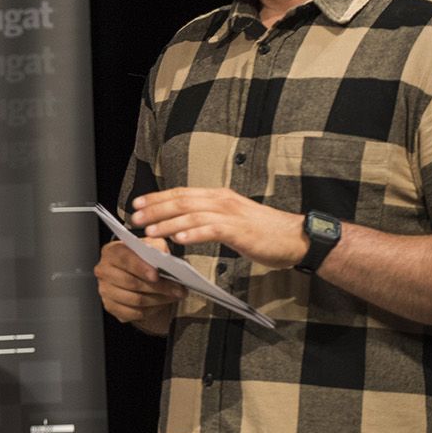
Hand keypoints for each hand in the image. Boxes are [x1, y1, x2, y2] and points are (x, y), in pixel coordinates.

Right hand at [95, 239, 182, 332]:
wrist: (136, 275)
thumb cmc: (144, 259)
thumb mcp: (151, 246)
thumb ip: (156, 246)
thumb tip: (161, 253)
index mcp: (111, 252)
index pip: (124, 258)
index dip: (140, 267)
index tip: (156, 275)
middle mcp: (103, 270)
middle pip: (131, 282)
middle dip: (158, 287)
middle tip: (178, 289)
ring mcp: (105, 290)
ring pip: (135, 300)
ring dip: (158, 299)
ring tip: (174, 296)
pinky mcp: (111, 306)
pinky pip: (133, 313)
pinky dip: (151, 310)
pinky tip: (161, 303)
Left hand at [131, 187, 306, 269]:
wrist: (295, 238)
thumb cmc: (263, 232)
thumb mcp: (231, 220)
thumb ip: (208, 220)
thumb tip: (181, 226)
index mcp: (219, 197)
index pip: (182, 193)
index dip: (158, 197)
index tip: (138, 204)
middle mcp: (222, 201)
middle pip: (182, 201)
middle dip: (156, 208)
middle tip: (136, 218)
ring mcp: (232, 214)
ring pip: (193, 214)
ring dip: (169, 223)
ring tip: (150, 231)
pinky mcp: (240, 230)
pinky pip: (213, 230)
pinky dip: (194, 234)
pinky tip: (179, 240)